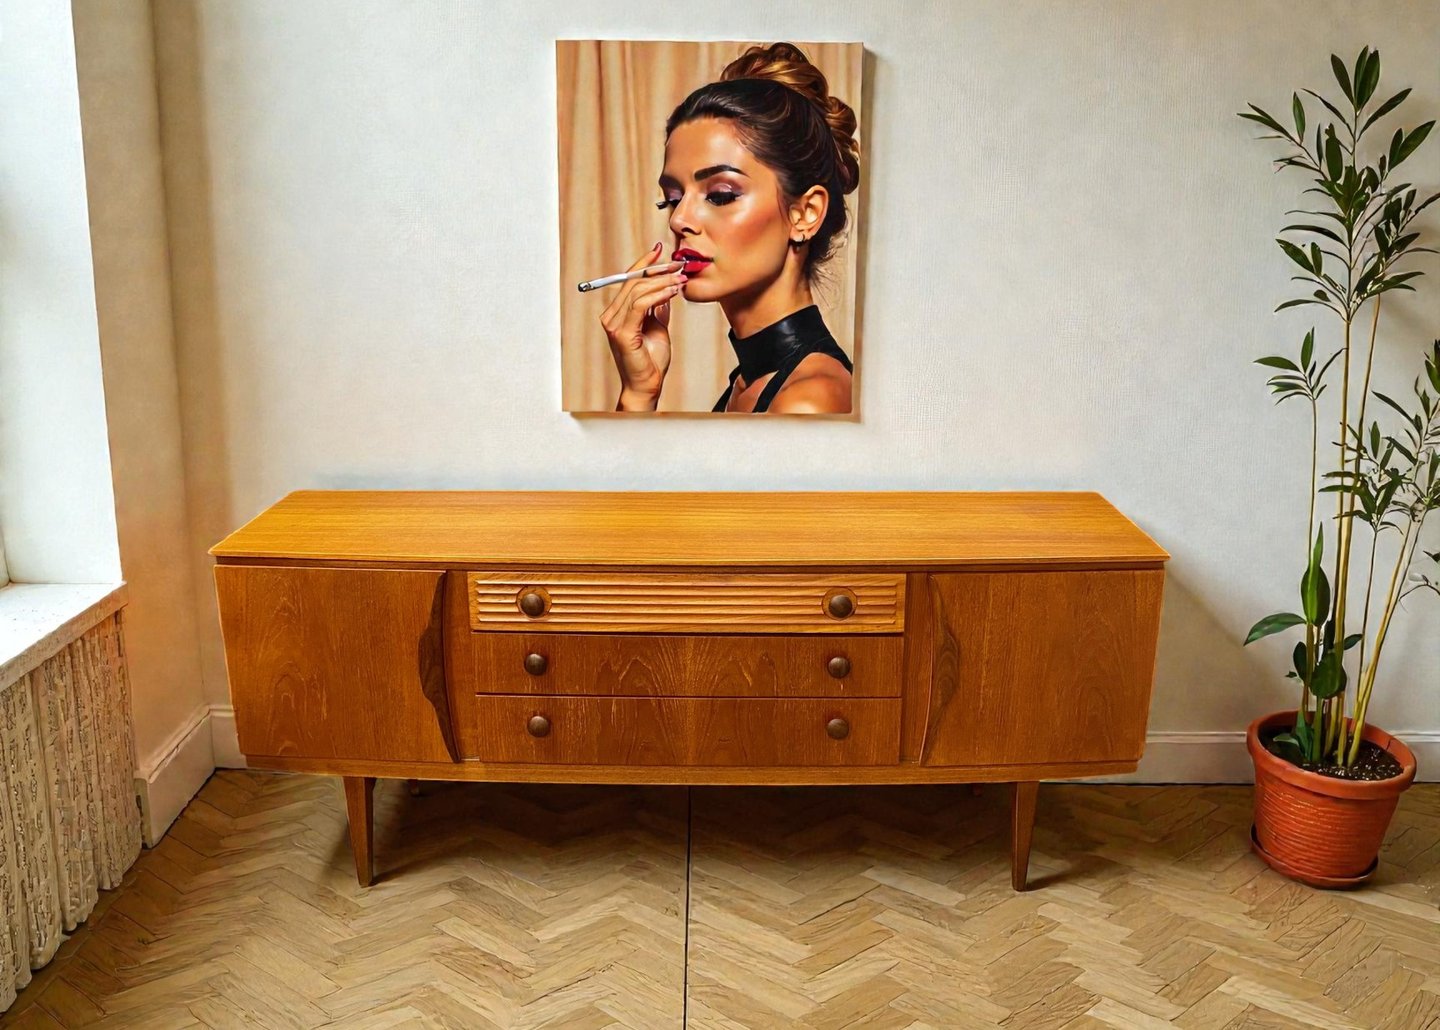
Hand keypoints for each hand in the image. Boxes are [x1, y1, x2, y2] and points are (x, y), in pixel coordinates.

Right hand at [601, 242, 685, 409]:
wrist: (647, 385)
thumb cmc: (651, 361)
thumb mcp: (658, 327)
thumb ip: (657, 309)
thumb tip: (665, 292)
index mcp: (618, 313)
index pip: (628, 280)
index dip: (644, 263)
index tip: (660, 250)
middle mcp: (611, 316)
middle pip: (633, 282)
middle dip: (658, 270)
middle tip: (679, 265)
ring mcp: (614, 324)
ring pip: (637, 290)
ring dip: (662, 281)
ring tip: (681, 278)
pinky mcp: (622, 333)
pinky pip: (640, 305)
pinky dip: (658, 295)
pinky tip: (673, 291)